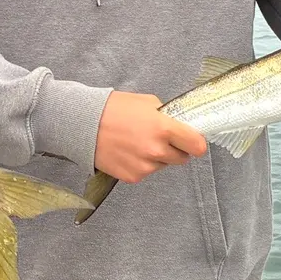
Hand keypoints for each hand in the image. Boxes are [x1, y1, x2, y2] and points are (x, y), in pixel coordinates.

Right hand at [93, 90, 207, 183]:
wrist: (82, 124)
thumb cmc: (113, 109)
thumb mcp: (146, 102)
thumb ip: (166, 116)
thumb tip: (178, 125)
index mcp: (164, 128)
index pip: (198, 146)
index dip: (196, 143)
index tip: (192, 142)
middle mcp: (157, 150)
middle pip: (182, 159)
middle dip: (174, 150)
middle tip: (158, 139)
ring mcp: (145, 166)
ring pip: (162, 166)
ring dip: (156, 158)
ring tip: (136, 143)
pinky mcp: (133, 177)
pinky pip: (145, 173)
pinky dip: (140, 165)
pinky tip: (127, 152)